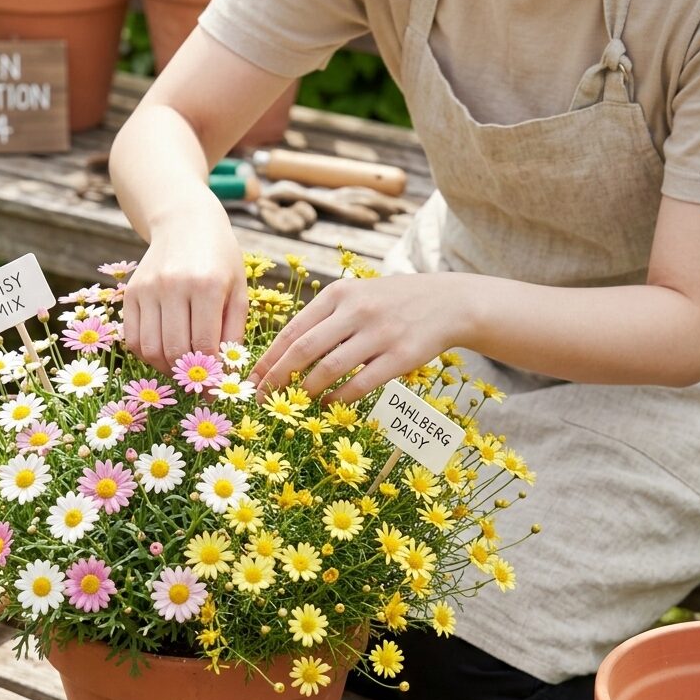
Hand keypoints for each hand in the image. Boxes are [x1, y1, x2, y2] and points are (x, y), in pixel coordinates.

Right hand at [122, 214, 247, 374]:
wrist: (185, 222)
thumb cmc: (220, 260)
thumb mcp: (237, 291)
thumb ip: (232, 332)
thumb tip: (224, 375)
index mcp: (206, 285)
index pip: (204, 345)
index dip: (210, 374)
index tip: (215, 389)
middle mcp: (173, 286)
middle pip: (174, 351)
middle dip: (187, 375)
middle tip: (197, 384)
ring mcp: (147, 288)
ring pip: (150, 349)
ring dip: (165, 369)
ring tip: (181, 370)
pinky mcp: (130, 292)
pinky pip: (132, 338)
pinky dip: (147, 355)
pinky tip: (164, 353)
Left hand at [248, 273, 473, 403]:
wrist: (448, 302)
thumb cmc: (391, 303)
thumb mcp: (356, 295)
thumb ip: (323, 318)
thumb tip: (280, 354)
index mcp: (339, 294)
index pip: (293, 330)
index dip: (268, 358)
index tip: (251, 380)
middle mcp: (356, 310)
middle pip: (304, 349)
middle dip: (277, 377)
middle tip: (262, 398)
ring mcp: (379, 333)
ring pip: (329, 368)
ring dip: (307, 390)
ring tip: (295, 403)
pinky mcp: (400, 357)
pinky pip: (360, 383)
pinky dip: (339, 398)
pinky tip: (328, 405)